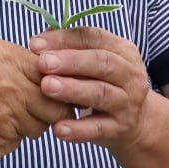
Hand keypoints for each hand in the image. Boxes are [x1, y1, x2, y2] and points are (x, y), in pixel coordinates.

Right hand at [0, 40, 72, 166]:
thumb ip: (18, 65)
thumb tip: (52, 76)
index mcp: (8, 58)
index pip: (56, 75)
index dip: (56, 87)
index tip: (49, 93)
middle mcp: (12, 85)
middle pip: (57, 104)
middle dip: (49, 111)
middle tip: (30, 111)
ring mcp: (8, 116)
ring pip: (40, 127)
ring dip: (27, 126)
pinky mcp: (2, 142)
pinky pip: (18, 142)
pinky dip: (6, 139)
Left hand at [30, 27, 152, 151]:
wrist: (133, 123)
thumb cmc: (101, 83)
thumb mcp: (92, 63)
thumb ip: (69, 49)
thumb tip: (38, 44)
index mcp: (123, 50)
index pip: (95, 37)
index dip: (64, 39)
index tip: (35, 44)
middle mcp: (129, 75)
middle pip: (102, 63)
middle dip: (71, 61)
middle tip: (43, 63)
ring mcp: (126, 103)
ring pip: (100, 94)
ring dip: (72, 89)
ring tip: (46, 87)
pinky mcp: (119, 129)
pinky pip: (98, 129)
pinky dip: (78, 129)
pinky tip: (58, 128)